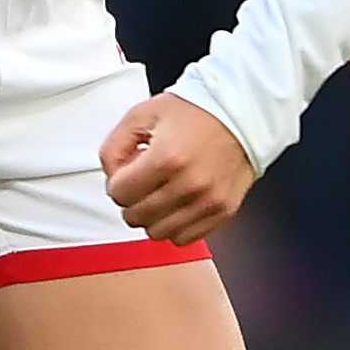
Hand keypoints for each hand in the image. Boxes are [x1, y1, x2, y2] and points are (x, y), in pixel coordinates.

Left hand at [101, 93, 255, 244]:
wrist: (238, 114)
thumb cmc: (194, 112)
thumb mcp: (141, 115)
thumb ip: (114, 146)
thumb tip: (110, 174)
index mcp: (166, 158)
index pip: (119, 194)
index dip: (117, 182)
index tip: (126, 174)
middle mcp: (189, 184)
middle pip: (136, 217)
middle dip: (131, 200)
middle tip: (141, 182)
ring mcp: (208, 202)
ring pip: (158, 233)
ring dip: (152, 217)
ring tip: (159, 193)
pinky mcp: (223, 212)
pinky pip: (186, 238)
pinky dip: (175, 226)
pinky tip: (176, 204)